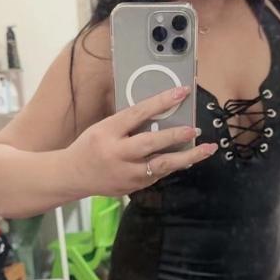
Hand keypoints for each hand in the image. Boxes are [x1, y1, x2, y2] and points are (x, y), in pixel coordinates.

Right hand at [70, 87, 216, 196]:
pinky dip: (174, 165)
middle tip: (194, 128)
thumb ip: (128, 123)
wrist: (73, 176)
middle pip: (151, 143)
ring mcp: (126, 174)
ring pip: (162, 166)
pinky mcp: (133, 187)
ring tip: (207, 149)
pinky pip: (158, 175)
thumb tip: (160, 113)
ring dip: (187, 157)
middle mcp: (117, 154)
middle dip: (176, 135)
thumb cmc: (90, 146)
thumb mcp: (103, 128)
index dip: (161, 102)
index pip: (138, 114)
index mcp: (107, 133)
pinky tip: (189, 158)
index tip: (181, 92)